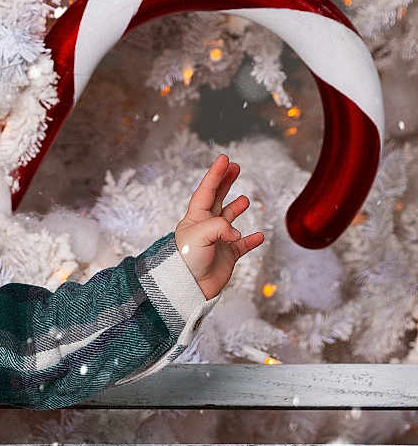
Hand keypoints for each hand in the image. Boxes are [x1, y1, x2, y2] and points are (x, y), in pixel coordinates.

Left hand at [174, 155, 263, 300]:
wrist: (188, 287)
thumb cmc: (186, 260)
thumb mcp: (199, 236)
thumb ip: (220, 226)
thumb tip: (237, 233)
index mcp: (195, 218)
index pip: (206, 191)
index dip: (215, 174)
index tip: (224, 158)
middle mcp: (206, 227)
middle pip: (217, 199)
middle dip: (225, 183)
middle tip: (235, 167)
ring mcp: (217, 241)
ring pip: (228, 220)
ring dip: (236, 209)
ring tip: (244, 200)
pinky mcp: (227, 256)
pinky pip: (242, 245)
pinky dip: (251, 240)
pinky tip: (259, 236)